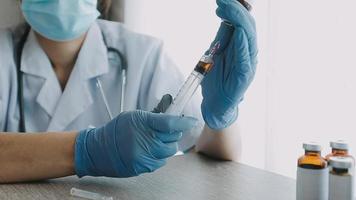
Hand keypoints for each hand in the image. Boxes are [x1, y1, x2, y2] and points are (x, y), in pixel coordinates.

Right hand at [74, 110, 197, 176]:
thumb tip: (171, 112)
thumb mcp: (134, 116)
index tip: (192, 121)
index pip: (170, 124)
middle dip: (172, 134)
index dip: (184, 123)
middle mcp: (145, 141)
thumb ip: (154, 116)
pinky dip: (159, 156)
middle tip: (164, 131)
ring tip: (153, 141)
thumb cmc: (117, 130)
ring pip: (169, 151)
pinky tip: (149, 151)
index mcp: (143, 124)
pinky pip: (161, 161)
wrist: (99, 150)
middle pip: (173, 138)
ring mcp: (145, 156)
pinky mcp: (143, 167)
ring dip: (166, 145)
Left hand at [201, 0, 257, 129]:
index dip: (234, 8)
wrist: (215, 105)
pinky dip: (241, 40)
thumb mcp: (215, 52)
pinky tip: (234, 28)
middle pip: (247, 25)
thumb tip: (224, 14)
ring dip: (237, 19)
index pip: (243, 22)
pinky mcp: (245, 75)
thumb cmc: (216, 80)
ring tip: (224, 6)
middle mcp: (249, 52)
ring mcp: (249, 63)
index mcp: (242, 46)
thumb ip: (223, 36)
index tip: (221, 0)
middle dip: (235, 9)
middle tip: (222, 0)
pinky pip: (246, 55)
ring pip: (249, 36)